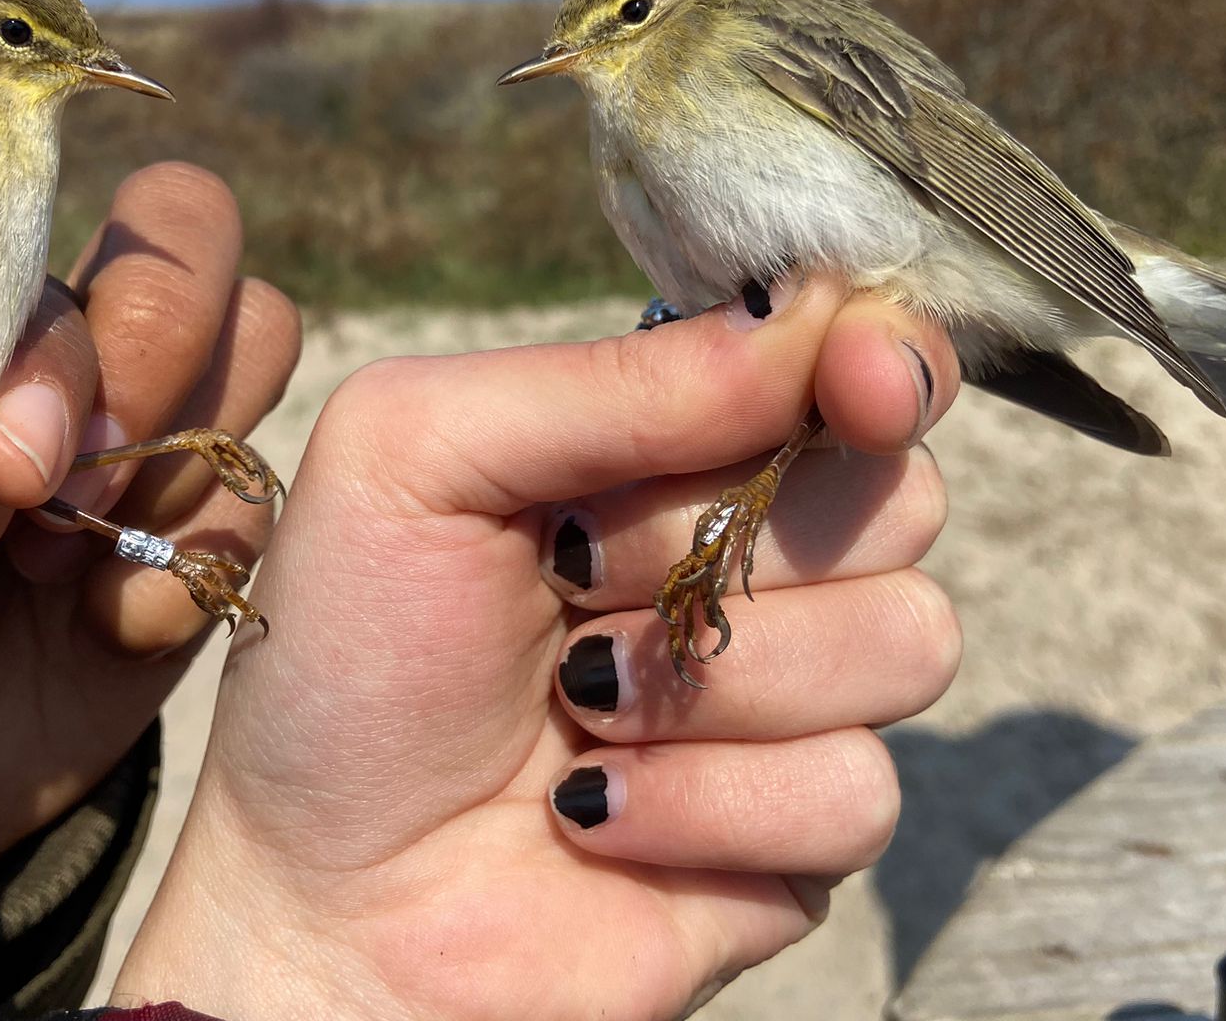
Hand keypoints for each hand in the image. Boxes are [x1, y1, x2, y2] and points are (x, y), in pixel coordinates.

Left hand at [0, 163, 301, 910]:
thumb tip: (18, 445)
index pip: (50, 224)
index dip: (70, 331)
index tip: (2, 462)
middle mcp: (89, 352)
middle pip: (201, 242)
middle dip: (155, 355)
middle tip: (71, 489)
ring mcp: (161, 442)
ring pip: (261, 347)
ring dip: (174, 456)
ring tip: (62, 559)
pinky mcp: (207, 546)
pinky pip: (256, 510)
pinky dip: (181, 574)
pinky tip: (101, 630)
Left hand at [115, 274, 961, 1020]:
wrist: (320, 899)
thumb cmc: (347, 661)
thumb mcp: (416, 458)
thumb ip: (603, 379)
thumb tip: (808, 326)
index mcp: (670, 441)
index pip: (848, 358)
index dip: (877, 356)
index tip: (851, 382)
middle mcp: (752, 556)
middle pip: (899, 492)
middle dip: (724, 536)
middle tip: (572, 576)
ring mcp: (790, 701)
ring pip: (905, 639)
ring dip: (707, 680)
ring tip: (570, 706)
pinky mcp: (802, 839)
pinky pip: (855, 791)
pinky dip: (701, 804)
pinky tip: (593, 816)